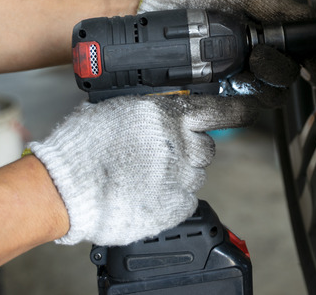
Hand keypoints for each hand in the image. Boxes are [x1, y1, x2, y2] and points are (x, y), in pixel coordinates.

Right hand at [29, 95, 256, 245]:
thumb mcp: (118, 108)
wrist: (64, 189)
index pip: (219, 109)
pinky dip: (171, 197)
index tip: (251, 108)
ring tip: (144, 174)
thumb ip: (151, 109)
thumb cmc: (81, 147)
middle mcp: (180, 145)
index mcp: (167, 115)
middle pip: (206, 146)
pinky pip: (185, 199)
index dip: (239, 110)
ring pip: (195, 173)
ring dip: (179, 172)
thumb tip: (166, 108)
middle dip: (190, 148)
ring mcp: (179, 178)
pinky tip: (144, 193)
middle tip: (160, 153)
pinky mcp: (173, 206)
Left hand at [139, 0, 315, 103]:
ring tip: (239, 70)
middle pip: (289, 82)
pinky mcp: (215, 104)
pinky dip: (232, 105)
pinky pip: (238, 114)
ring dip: (259, 87)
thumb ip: (276, 5)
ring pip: (268, 100)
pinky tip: (220, 88)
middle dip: (280, 70)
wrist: (149, 16)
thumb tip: (311, 19)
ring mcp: (238, 85)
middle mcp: (258, 64)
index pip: (307, 57)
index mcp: (269, 38)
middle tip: (258, 57)